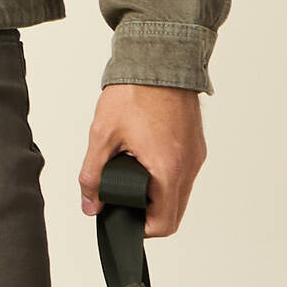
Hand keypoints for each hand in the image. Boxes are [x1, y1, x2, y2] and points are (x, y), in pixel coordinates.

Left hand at [78, 84, 205, 232]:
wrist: (161, 58)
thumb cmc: (135, 92)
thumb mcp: (102, 136)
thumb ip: (92, 175)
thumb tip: (90, 204)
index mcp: (168, 169)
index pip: (164, 223)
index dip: (141, 228)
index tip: (124, 218)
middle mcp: (189, 165)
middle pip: (174, 212)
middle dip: (149, 213)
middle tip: (125, 199)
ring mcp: (196, 155)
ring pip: (181, 193)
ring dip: (158, 195)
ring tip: (133, 177)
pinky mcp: (196, 145)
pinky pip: (184, 173)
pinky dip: (166, 177)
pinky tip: (145, 161)